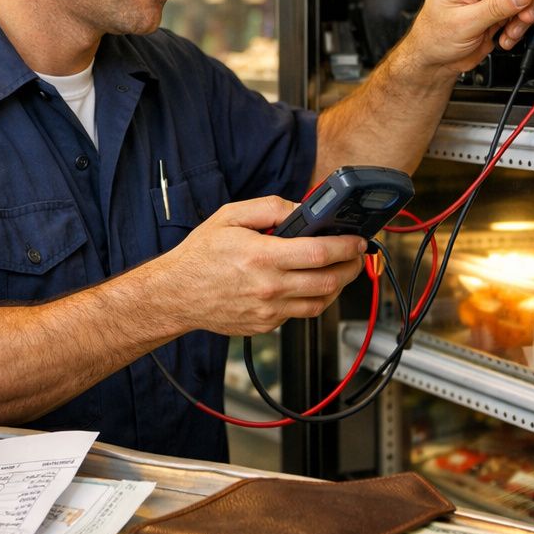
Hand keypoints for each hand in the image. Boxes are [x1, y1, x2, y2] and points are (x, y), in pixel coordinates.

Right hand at [152, 196, 366, 335]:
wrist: (176, 294)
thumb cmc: (200, 255)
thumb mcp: (229, 216)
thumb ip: (269, 208)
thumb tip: (300, 209)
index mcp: (262, 256)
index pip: (320, 253)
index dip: (346, 246)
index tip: (356, 240)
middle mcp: (268, 287)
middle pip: (329, 282)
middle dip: (351, 267)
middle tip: (356, 256)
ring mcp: (268, 310)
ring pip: (320, 303)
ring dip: (337, 287)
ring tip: (338, 271)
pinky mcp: (265, 325)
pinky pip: (298, 314)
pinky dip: (309, 299)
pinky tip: (305, 285)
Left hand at [402, 0, 533, 77]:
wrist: (434, 61)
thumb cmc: (433, 38)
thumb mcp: (464, 23)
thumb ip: (495, 7)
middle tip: (526, 14)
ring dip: (523, 14)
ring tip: (512, 31)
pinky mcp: (499, 10)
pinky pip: (521, 11)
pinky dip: (519, 26)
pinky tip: (506, 37)